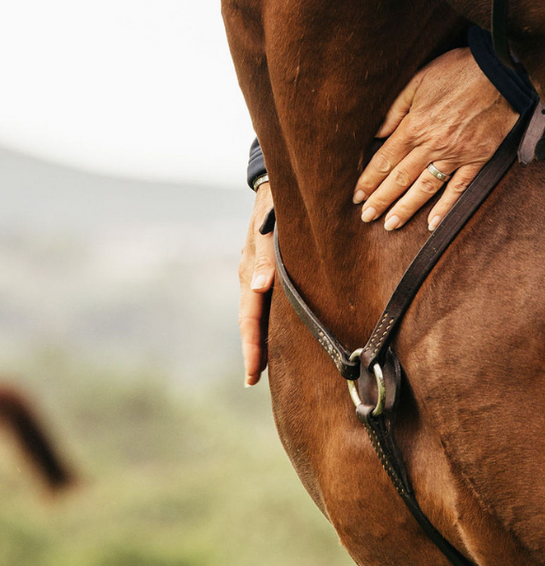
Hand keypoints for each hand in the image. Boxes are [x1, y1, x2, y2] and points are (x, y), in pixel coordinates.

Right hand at [238, 181, 274, 386]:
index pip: (249, 319)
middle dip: (252, 350)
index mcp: (250, 272)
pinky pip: (261, 300)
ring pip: (254, 313)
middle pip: (249, 321)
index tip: (253, 374)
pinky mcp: (262, 268)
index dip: (252, 348)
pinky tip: (273, 330)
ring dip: (258, 337)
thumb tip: (259, 288)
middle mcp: (249, 276)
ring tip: (263, 364)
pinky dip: (264, 318)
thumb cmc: (275, 207)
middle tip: (253, 380)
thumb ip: (266, 257)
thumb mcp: (270, 228)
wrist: (273, 186)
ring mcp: (254, 273)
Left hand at [355, 47, 516, 235]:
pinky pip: (459, 187)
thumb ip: (396, 108)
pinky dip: (446, 207)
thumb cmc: (457, 70)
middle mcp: (432, 144)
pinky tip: (433, 223)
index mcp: (415, 125)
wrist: (499, 71)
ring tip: (390, 225)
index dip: (368, 180)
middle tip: (366, 217)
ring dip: (406, 208)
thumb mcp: (419, 80)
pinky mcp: (478, 158)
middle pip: (400, 178)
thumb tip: (376, 133)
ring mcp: (456, 154)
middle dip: (380, 200)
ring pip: (425, 187)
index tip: (357, 196)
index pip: (384, 160)